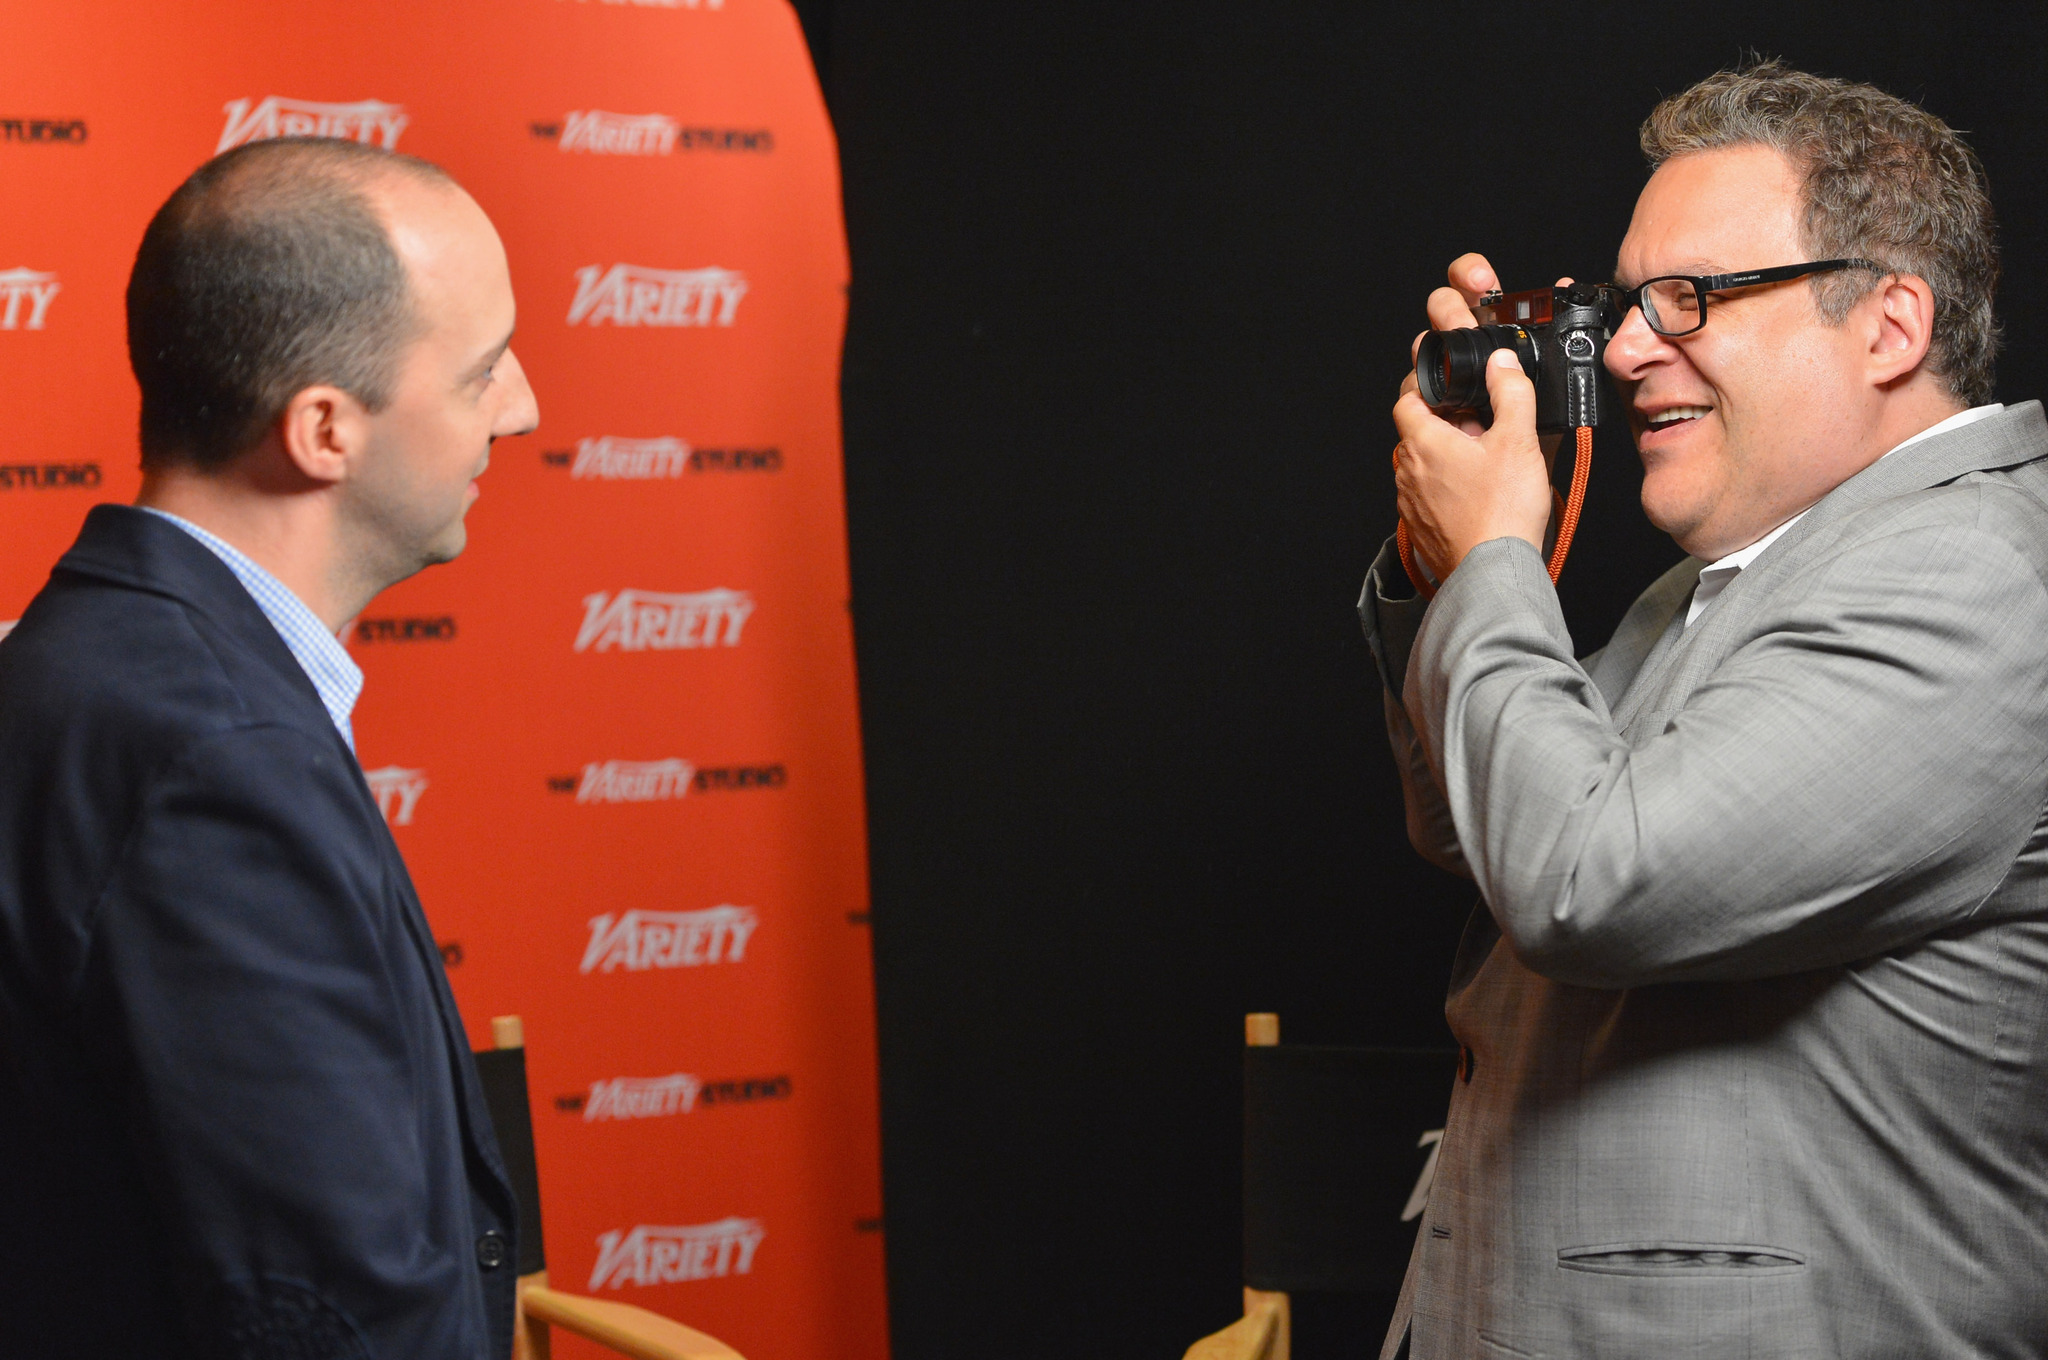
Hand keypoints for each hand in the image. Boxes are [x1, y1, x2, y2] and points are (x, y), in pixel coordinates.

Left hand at [1391, 254, 1557, 581]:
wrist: (1492, 570)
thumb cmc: (1501, 512)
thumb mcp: (1518, 440)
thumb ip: (1511, 393)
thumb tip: (1502, 364)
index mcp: (1423, 442)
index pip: (1406, 399)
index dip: (1426, 387)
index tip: (1447, 387)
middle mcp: (1408, 471)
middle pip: (1416, 432)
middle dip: (1446, 423)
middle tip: (1481, 428)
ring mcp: (1411, 502)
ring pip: (1422, 465)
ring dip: (1446, 456)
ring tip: (1484, 462)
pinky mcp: (1421, 526)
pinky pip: (1427, 495)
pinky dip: (1446, 486)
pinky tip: (1478, 493)